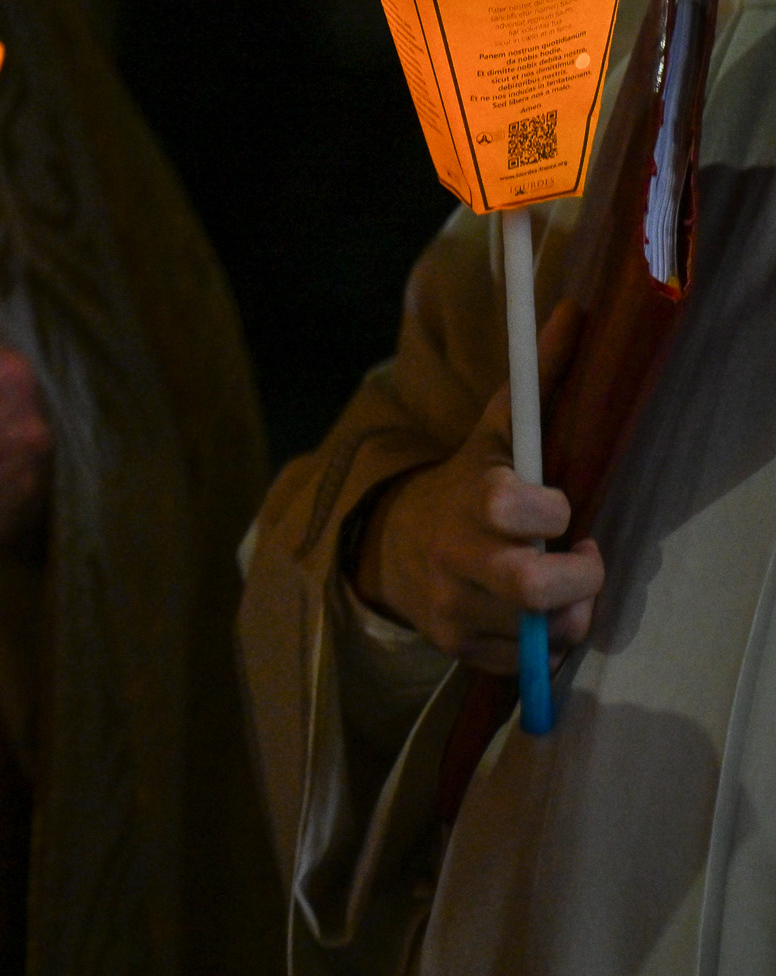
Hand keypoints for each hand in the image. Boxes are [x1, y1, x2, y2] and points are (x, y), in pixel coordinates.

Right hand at [356, 382, 602, 671]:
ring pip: (540, 633)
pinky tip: (534, 615)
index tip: (561, 507)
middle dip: (578, 581)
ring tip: (563, 588)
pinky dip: (543, 643)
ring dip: (570, 615)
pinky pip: (526, 663)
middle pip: (530, 587)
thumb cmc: (467, 487)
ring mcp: (455, 607)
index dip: (551, 510)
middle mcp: (455, 557)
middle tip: (582, 560)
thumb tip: (575, 313)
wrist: (392, 545)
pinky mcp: (458, 648)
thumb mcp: (495, 436)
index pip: (512, 507)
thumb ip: (538, 383)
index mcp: (468, 499)